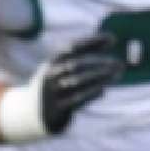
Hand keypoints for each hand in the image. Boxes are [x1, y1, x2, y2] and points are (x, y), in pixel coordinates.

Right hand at [0, 33, 124, 140]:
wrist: (30, 112)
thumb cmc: (55, 84)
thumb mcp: (63, 66)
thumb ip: (84, 54)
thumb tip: (112, 38)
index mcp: (53, 62)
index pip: (73, 46)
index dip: (92, 41)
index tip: (112, 39)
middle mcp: (50, 74)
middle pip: (77, 64)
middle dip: (100, 62)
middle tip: (119, 63)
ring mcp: (52, 91)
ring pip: (78, 81)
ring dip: (99, 77)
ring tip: (116, 75)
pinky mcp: (56, 108)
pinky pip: (76, 99)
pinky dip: (90, 93)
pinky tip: (103, 89)